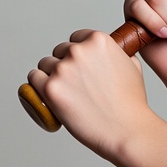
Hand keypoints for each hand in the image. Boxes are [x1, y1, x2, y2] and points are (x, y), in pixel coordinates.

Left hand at [28, 29, 153, 160]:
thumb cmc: (130, 102)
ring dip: (50, 75)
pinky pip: (34, 80)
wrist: (126, 128)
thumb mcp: (132, 66)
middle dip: (65, 64)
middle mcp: (78, 50)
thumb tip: (109, 54)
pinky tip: (46, 94)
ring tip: (63, 91)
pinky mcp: (50, 89)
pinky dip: (38, 86)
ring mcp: (62, 69)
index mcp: (99, 40)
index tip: (80, 65)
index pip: (76, 38)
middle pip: (59, 51)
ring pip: (45, 65)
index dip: (78, 52)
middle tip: (74, 83)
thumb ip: (117, 54)